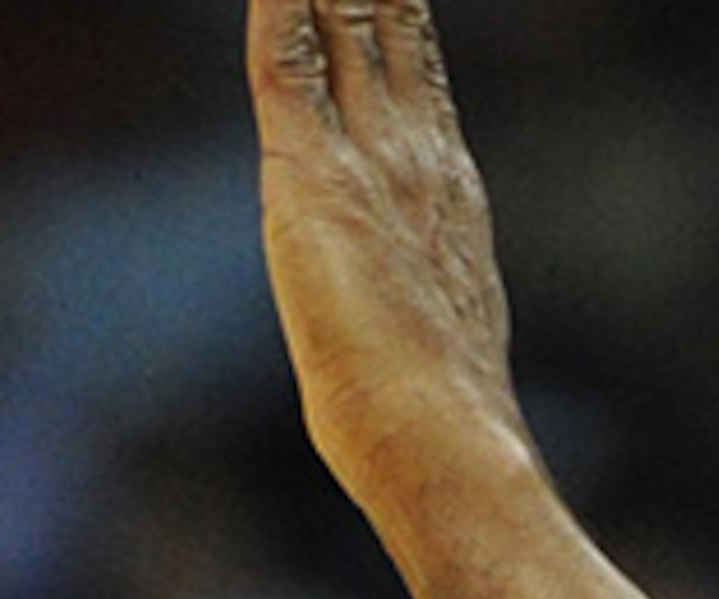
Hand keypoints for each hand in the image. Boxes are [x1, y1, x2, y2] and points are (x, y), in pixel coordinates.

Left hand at [246, 0, 533, 495]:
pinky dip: (274, 8)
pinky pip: (282, 62)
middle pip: (380, 27)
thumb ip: (417, 302)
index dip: (395, 12)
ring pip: (339, 26)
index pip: (412, 69)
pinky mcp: (310, 177)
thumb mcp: (431, 336)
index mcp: (444, 186)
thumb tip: (427, 346)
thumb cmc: (434, 424)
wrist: (441, 436)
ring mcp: (370, 157)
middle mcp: (415, 152)